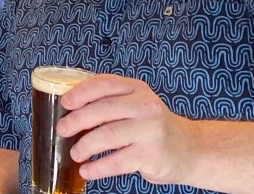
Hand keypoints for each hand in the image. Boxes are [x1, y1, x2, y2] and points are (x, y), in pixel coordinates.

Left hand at [57, 73, 199, 185]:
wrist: (190, 149)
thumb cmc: (153, 126)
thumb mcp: (136, 105)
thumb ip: (110, 102)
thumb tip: (69, 110)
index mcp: (137, 89)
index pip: (104, 84)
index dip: (81, 92)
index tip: (65, 102)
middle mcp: (145, 107)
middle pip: (102, 109)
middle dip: (76, 120)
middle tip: (63, 130)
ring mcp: (150, 131)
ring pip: (107, 135)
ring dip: (85, 145)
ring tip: (75, 153)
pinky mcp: (151, 155)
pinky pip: (117, 162)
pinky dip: (97, 168)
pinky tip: (87, 170)